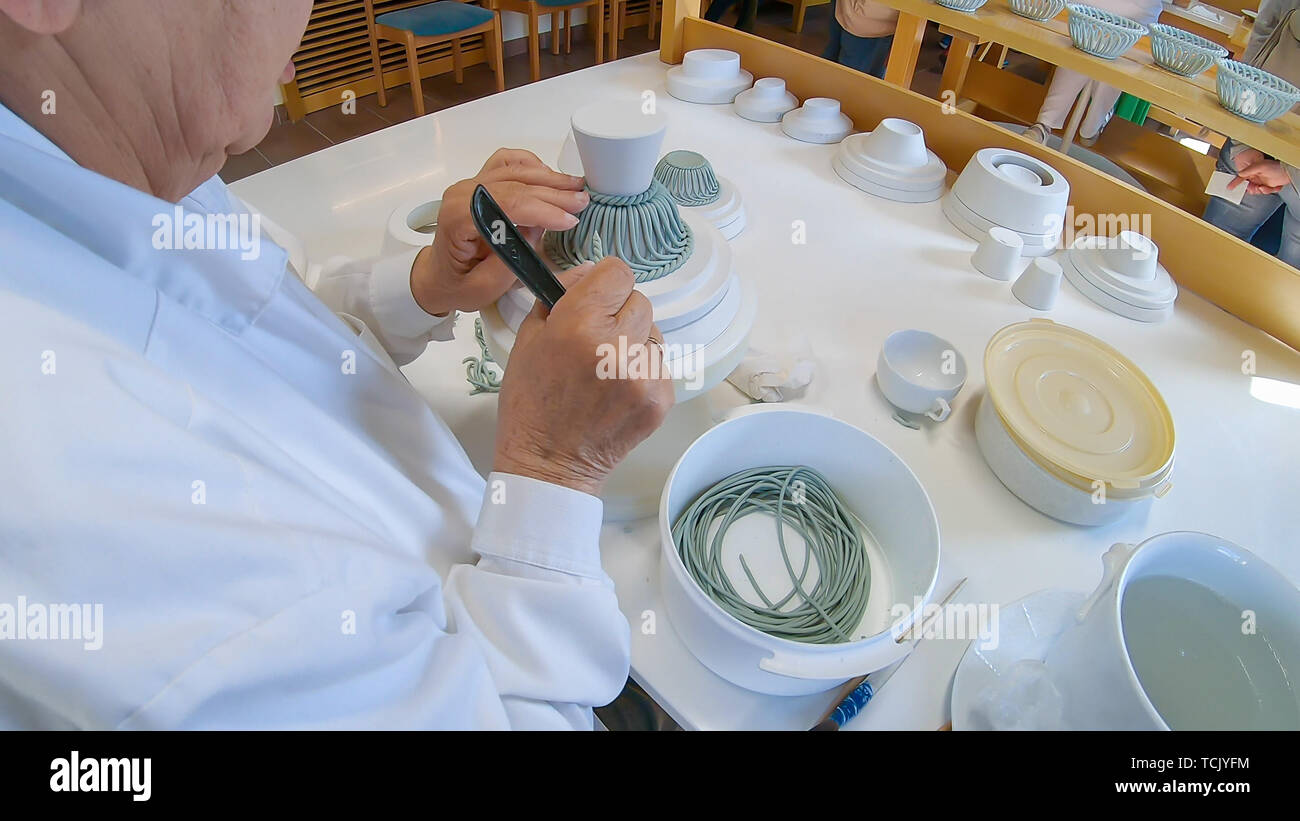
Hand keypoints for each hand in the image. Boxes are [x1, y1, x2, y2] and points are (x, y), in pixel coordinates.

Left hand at [410, 149, 587, 316]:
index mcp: (458, 218)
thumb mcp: (483, 289)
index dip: (541, 209)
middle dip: (553, 192)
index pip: (505, 204)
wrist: (440, 275)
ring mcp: (471, 184)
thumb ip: (508, 263)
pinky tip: (552, 178)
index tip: (568, 221)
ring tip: (577, 188)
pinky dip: (532, 166)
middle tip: (582, 202)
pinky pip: (508, 163)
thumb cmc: (458, 283)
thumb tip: (534, 232)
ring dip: (549, 178)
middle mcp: (462, 193)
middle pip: (514, 183)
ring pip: (515, 169)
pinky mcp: (481, 182)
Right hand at [493, 258, 674, 495]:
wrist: (549, 463)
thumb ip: (560, 298)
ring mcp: (644, 375)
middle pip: (639, 299)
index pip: (618, 272)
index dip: (604, 282)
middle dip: (618, 312)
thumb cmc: (532, 403)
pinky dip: (642, 370)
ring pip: (653, 332)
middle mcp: (617, 346)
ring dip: (634, 341)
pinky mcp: (661, 398)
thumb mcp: (529, 338)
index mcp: (579, 325)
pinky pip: (659, 363)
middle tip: (596, 337)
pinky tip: (618, 389)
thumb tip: (588, 274)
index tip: (596, 297)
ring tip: (606, 368)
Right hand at [1228, 152, 1289, 195]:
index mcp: (1252, 172)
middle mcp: (1256, 178)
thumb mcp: (1260, 166)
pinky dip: (1269, 191)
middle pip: (1248, 187)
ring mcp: (1262, 182)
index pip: (1241, 178)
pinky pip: (1264, 192)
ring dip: (1261, 191)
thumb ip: (1249, 170)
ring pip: (1256, 191)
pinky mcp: (1268, 187)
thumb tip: (1240, 174)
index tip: (1229, 187)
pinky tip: (1272, 187)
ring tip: (1265, 188)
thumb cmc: (1275, 167)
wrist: (1288, 172)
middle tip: (1256, 188)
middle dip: (1252, 189)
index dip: (1234, 183)